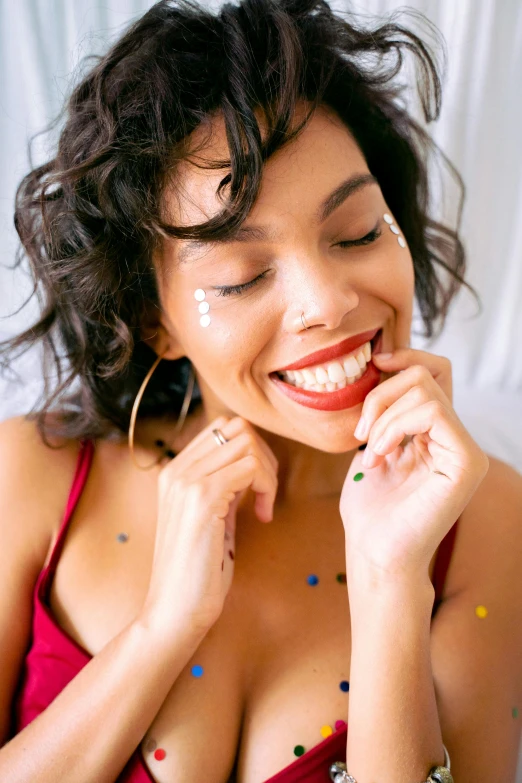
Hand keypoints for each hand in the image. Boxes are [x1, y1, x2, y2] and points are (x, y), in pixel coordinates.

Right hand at [139, 416, 277, 642]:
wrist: (174, 611)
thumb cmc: (197, 572)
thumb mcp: (212, 517)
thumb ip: (225, 487)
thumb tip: (252, 463)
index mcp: (174, 472)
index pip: (222, 428)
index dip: (251, 452)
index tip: (257, 491)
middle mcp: (176, 469)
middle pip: (236, 427)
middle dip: (264, 455)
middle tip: (266, 494)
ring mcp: (186, 481)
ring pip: (246, 442)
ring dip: (268, 471)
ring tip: (264, 505)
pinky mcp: (202, 498)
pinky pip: (251, 466)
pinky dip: (267, 486)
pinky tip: (262, 516)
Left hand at [340, 349, 488, 581]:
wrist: (373, 552)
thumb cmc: (369, 509)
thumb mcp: (372, 447)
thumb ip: (385, 411)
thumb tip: (385, 366)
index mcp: (436, 434)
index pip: (435, 372)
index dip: (406, 357)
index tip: (374, 364)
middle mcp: (456, 439)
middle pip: (426, 373)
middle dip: (381, 394)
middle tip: (360, 432)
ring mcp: (465, 450)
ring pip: (425, 389)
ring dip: (382, 415)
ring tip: (371, 450)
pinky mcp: (467, 461)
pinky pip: (432, 411)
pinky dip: (395, 426)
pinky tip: (383, 454)